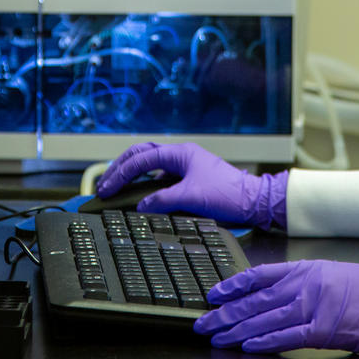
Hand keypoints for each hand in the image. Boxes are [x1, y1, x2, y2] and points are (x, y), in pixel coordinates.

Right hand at [95, 142, 287, 229]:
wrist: (254, 202)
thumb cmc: (228, 194)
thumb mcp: (191, 198)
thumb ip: (163, 200)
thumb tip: (141, 205)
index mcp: (180, 153)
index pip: (142, 159)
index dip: (121, 173)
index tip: (107, 189)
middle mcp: (181, 155)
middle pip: (143, 155)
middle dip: (121, 167)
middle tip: (104, 184)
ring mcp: (185, 166)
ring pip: (151, 164)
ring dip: (132, 173)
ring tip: (116, 186)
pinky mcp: (189, 179)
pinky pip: (161, 177)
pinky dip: (146, 183)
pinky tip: (139, 195)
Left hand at [195, 260, 358, 353]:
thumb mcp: (323, 272)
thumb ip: (294, 279)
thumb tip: (262, 292)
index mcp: (301, 269)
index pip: (257, 275)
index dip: (231, 286)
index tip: (213, 295)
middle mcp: (302, 286)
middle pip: (254, 301)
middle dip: (225, 313)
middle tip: (204, 322)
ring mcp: (311, 308)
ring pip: (264, 320)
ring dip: (237, 331)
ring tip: (218, 338)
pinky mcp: (320, 331)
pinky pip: (285, 337)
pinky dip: (264, 342)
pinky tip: (247, 346)